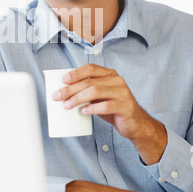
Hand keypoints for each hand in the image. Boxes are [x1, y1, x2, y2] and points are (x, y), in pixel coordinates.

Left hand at [52, 64, 166, 164]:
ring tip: (67, 105)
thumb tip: (63, 92)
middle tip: (57, 96)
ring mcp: (122, 93)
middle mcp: (117, 81)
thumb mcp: (101, 96)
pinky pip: (106, 106)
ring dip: (78, 98)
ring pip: (96, 91)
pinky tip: (83, 112)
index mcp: (110, 74)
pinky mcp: (125, 107)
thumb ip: (88, 90)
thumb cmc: (113, 108)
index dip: (75, 73)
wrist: (135, 123)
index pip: (91, 68)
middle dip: (70, 89)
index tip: (62, 80)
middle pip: (90, 81)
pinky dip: (92, 108)